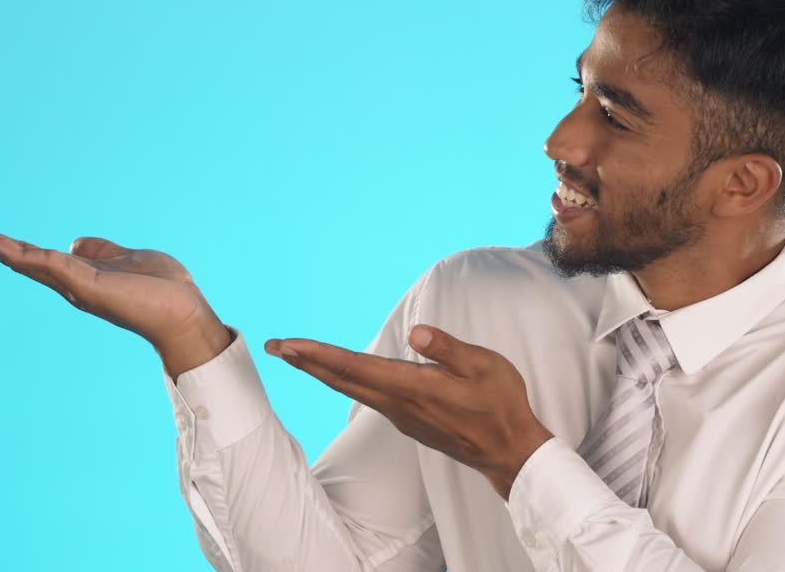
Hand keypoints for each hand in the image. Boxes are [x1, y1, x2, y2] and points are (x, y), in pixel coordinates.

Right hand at [0, 218, 224, 348]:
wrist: (185, 314)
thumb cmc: (164, 290)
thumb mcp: (129, 259)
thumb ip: (103, 251)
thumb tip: (77, 242)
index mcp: (79, 276)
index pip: (35, 257)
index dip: (7, 244)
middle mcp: (69, 284)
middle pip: (19, 259)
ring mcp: (74, 285)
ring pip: (23, 259)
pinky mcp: (84, 284)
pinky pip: (46, 262)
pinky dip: (20, 252)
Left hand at [265, 325, 553, 499]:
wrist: (509, 452)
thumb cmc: (501, 406)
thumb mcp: (485, 367)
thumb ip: (448, 349)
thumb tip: (416, 332)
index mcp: (414, 387)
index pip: (355, 367)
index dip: (319, 355)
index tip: (289, 345)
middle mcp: (399, 403)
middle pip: (342, 379)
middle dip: (306, 362)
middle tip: (275, 346)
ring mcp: (401, 414)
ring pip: (352, 388)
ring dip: (321, 371)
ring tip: (297, 355)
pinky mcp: (408, 419)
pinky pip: (367, 395)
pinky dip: (344, 379)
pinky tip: (339, 372)